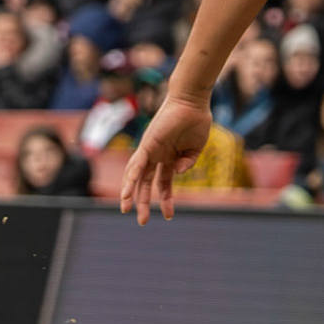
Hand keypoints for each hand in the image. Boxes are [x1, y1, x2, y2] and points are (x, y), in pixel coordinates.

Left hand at [119, 94, 210, 223]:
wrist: (192, 102)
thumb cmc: (197, 121)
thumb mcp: (196, 148)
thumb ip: (188, 162)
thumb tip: (177, 173)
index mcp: (170, 158)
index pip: (164, 183)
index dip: (166, 200)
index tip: (168, 216)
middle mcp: (157, 157)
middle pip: (146, 184)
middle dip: (143, 203)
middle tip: (141, 221)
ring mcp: (150, 151)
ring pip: (136, 177)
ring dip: (130, 194)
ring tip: (126, 210)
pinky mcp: (147, 145)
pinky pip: (136, 164)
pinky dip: (130, 178)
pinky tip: (126, 192)